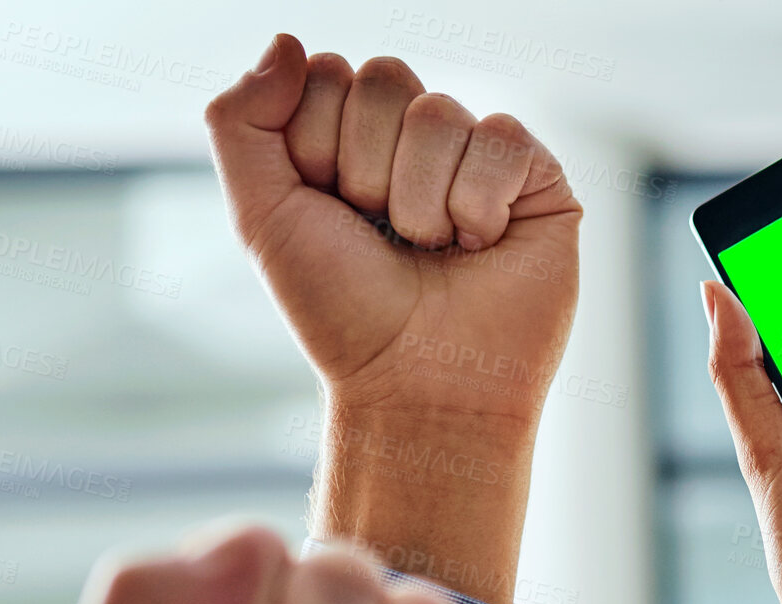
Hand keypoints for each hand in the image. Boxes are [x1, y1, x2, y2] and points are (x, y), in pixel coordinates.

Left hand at [204, 33, 579, 424]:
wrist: (418, 386)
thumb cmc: (346, 315)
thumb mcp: (262, 215)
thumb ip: (241, 119)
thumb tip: (288, 40)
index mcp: (353, 140)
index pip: (327, 74)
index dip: (318, 147)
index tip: (334, 214)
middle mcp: (419, 143)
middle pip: (385, 79)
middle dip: (369, 170)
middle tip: (387, 237)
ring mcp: (481, 160)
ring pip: (440, 112)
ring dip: (422, 201)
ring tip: (436, 252)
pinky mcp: (540, 183)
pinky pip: (501, 138)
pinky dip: (478, 205)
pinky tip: (481, 250)